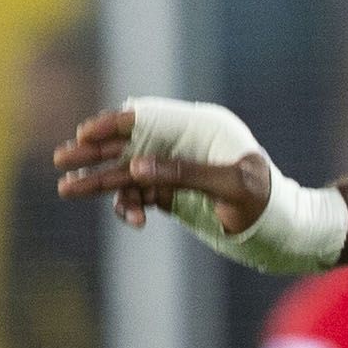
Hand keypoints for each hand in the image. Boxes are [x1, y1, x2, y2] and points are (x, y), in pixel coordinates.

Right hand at [56, 103, 270, 235]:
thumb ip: (185, 174)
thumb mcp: (233, 187)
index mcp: (201, 128)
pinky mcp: (173, 194)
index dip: (115, 124)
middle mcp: (184, 144)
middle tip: (61, 159)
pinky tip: (136, 221)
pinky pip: (140, 195)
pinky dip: (131, 206)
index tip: (86, 134)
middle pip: (129, 142)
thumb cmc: (269, 202)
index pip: (148, 117)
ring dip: (100, 181)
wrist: (286, 231)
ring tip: (66, 189)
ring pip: (128, 171)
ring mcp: (176, 169)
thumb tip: (136, 167)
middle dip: (94, 152)